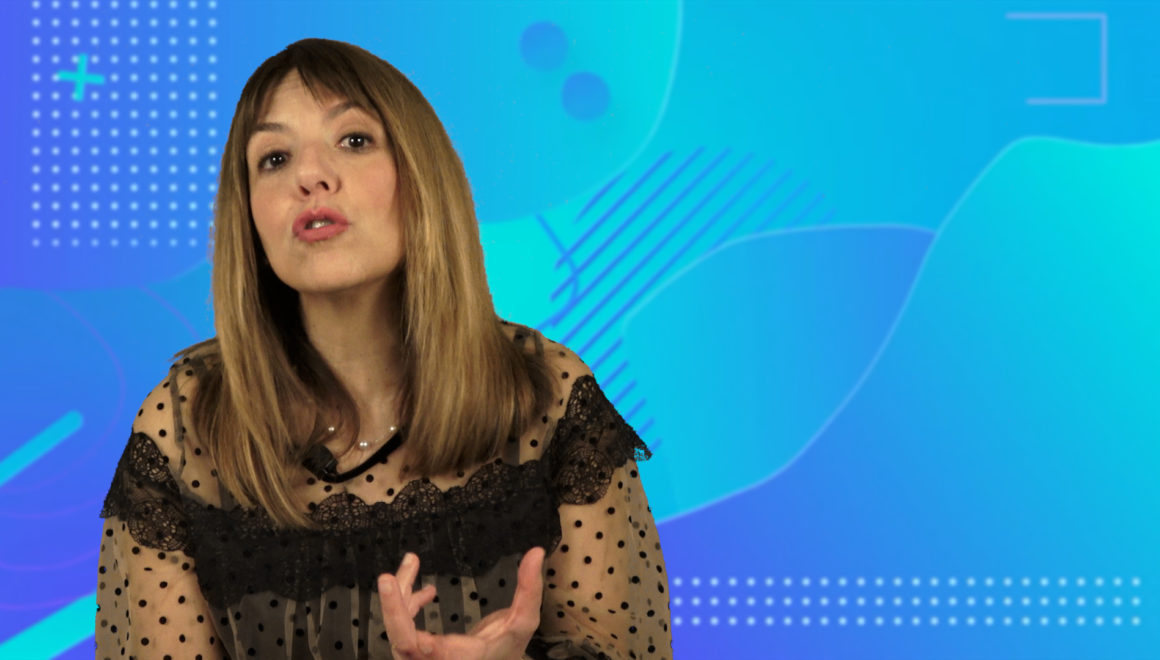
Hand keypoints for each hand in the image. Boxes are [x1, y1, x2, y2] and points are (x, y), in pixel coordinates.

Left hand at [377, 546, 544, 659]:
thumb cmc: (506, 650)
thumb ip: (529, 590)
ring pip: (397, 629)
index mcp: (454, 657)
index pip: (423, 650)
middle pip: (401, 640)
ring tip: (411, 560)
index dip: (406, 630)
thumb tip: (536, 552)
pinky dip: (407, 603)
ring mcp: (420, 657)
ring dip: (399, 595)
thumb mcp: (523, 623)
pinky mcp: (417, 648)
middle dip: (392, 608)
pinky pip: (403, 627)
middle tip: (388, 579)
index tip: (403, 609)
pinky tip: (426, 590)